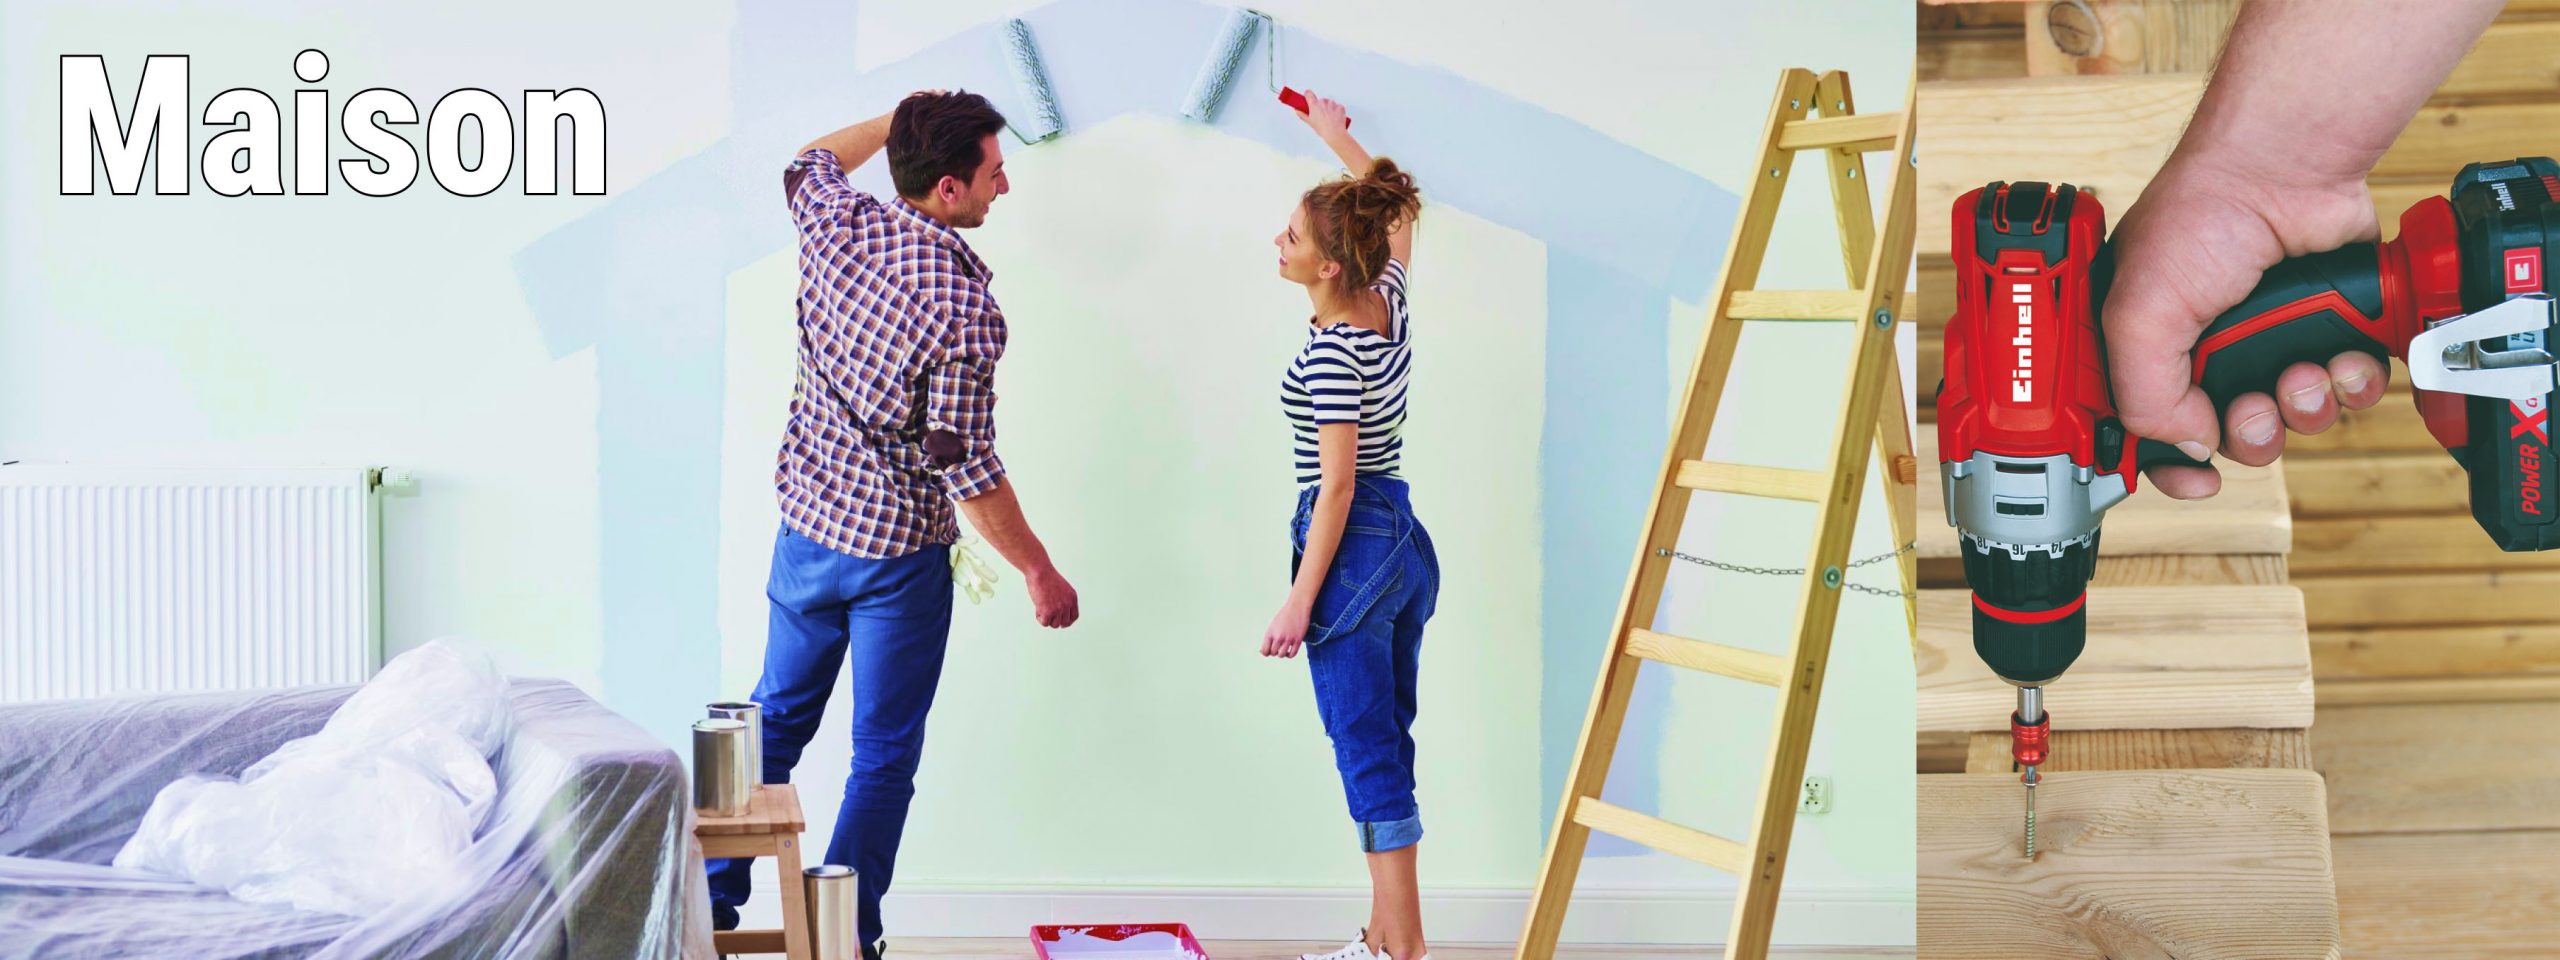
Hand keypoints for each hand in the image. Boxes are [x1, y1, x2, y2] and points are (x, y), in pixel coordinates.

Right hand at [1024, 564, 1078, 628]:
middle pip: (1064, 623)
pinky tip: (1037, 608)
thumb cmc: (1047, 577)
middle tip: (1048, 615)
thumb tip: (1058, 612)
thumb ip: (1063, 599)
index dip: (1067, 621)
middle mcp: (1067, 604)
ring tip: (1041, 606)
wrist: (1040, 571)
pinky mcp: (1048, 612)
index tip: (1061, 622)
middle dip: (1056, 620)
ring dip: (1047, 618)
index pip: (1074, 616)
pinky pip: (1045, 623)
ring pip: (1054, 624)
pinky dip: (1039, 617)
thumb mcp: (1062, 588)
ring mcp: (1059, 609)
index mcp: (1072, 598)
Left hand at [1261, 596, 1311, 658]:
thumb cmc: (1285, 614)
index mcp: (1270, 632)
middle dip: (1274, 652)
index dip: (1265, 653)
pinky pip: (1292, 654)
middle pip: (1273, 653)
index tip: (1268, 651)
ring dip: (1282, 654)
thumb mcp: (1273, 624)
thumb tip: (1263, 650)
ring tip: (1284, 650)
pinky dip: (1290, 655)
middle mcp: (1278, 636)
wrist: (1298, 606)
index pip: (1264, 650)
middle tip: (1277, 648)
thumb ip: (1269, 637)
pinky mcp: (1298, 640)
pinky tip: (1289, 651)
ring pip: (1282, 655)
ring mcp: (1289, 639)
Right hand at [1291, 90, 1351, 140]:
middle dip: (1320, 106)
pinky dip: (1337, 111)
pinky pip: (1338, 106)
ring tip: (1329, 118)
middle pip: (1320, 100)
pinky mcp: (1340, 106)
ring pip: (1330, 103)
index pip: (1308, 93)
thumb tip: (1297, 110)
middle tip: (1321, 115)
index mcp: (1314, 105)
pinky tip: (1335, 118)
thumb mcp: (1310, 122)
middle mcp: (1323, 102)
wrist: (1334, 133)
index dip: (1308, 95)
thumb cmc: (1322, 129)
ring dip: (1329, 108)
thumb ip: (1302, 114)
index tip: (1308, 97)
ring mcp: (1332, 104)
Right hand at [2102, 151, 2389, 498]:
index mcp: (2147, 349)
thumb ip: (2144, 395)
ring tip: (2303, 369)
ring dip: (2305, 405)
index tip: (2197, 482)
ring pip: (2295, 421)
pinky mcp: (2328, 331)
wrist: (2285, 168)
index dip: (2170, 468)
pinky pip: (2348, 391)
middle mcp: (2208, 351)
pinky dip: (2351, 382)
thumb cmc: (2199, 217)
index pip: (2147, 433)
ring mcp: (2271, 342)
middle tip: (2256, 406)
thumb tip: (2187, 445)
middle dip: (2251, 433)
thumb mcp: (2137, 313)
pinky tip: (2341, 355)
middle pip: (2230, 438)